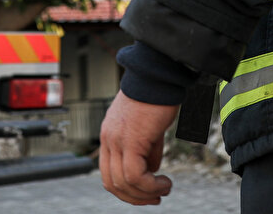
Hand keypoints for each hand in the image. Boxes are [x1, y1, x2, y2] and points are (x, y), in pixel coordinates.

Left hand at [99, 90, 178, 204]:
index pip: (108, 173)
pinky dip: (150, 185)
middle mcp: (108, 139)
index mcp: (109, 135)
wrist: (157, 76)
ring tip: (164, 189)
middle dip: (135, 197)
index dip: (126, 189)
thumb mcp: (147, 128)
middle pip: (112, 183)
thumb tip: (151, 170)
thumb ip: (146, 148)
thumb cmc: (155, 97)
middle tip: (156, 197)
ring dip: (146, 193)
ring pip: (123, 182)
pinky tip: (165, 181)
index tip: (146, 192)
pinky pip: (135, 175)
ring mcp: (116, 140)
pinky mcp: (130, 140)